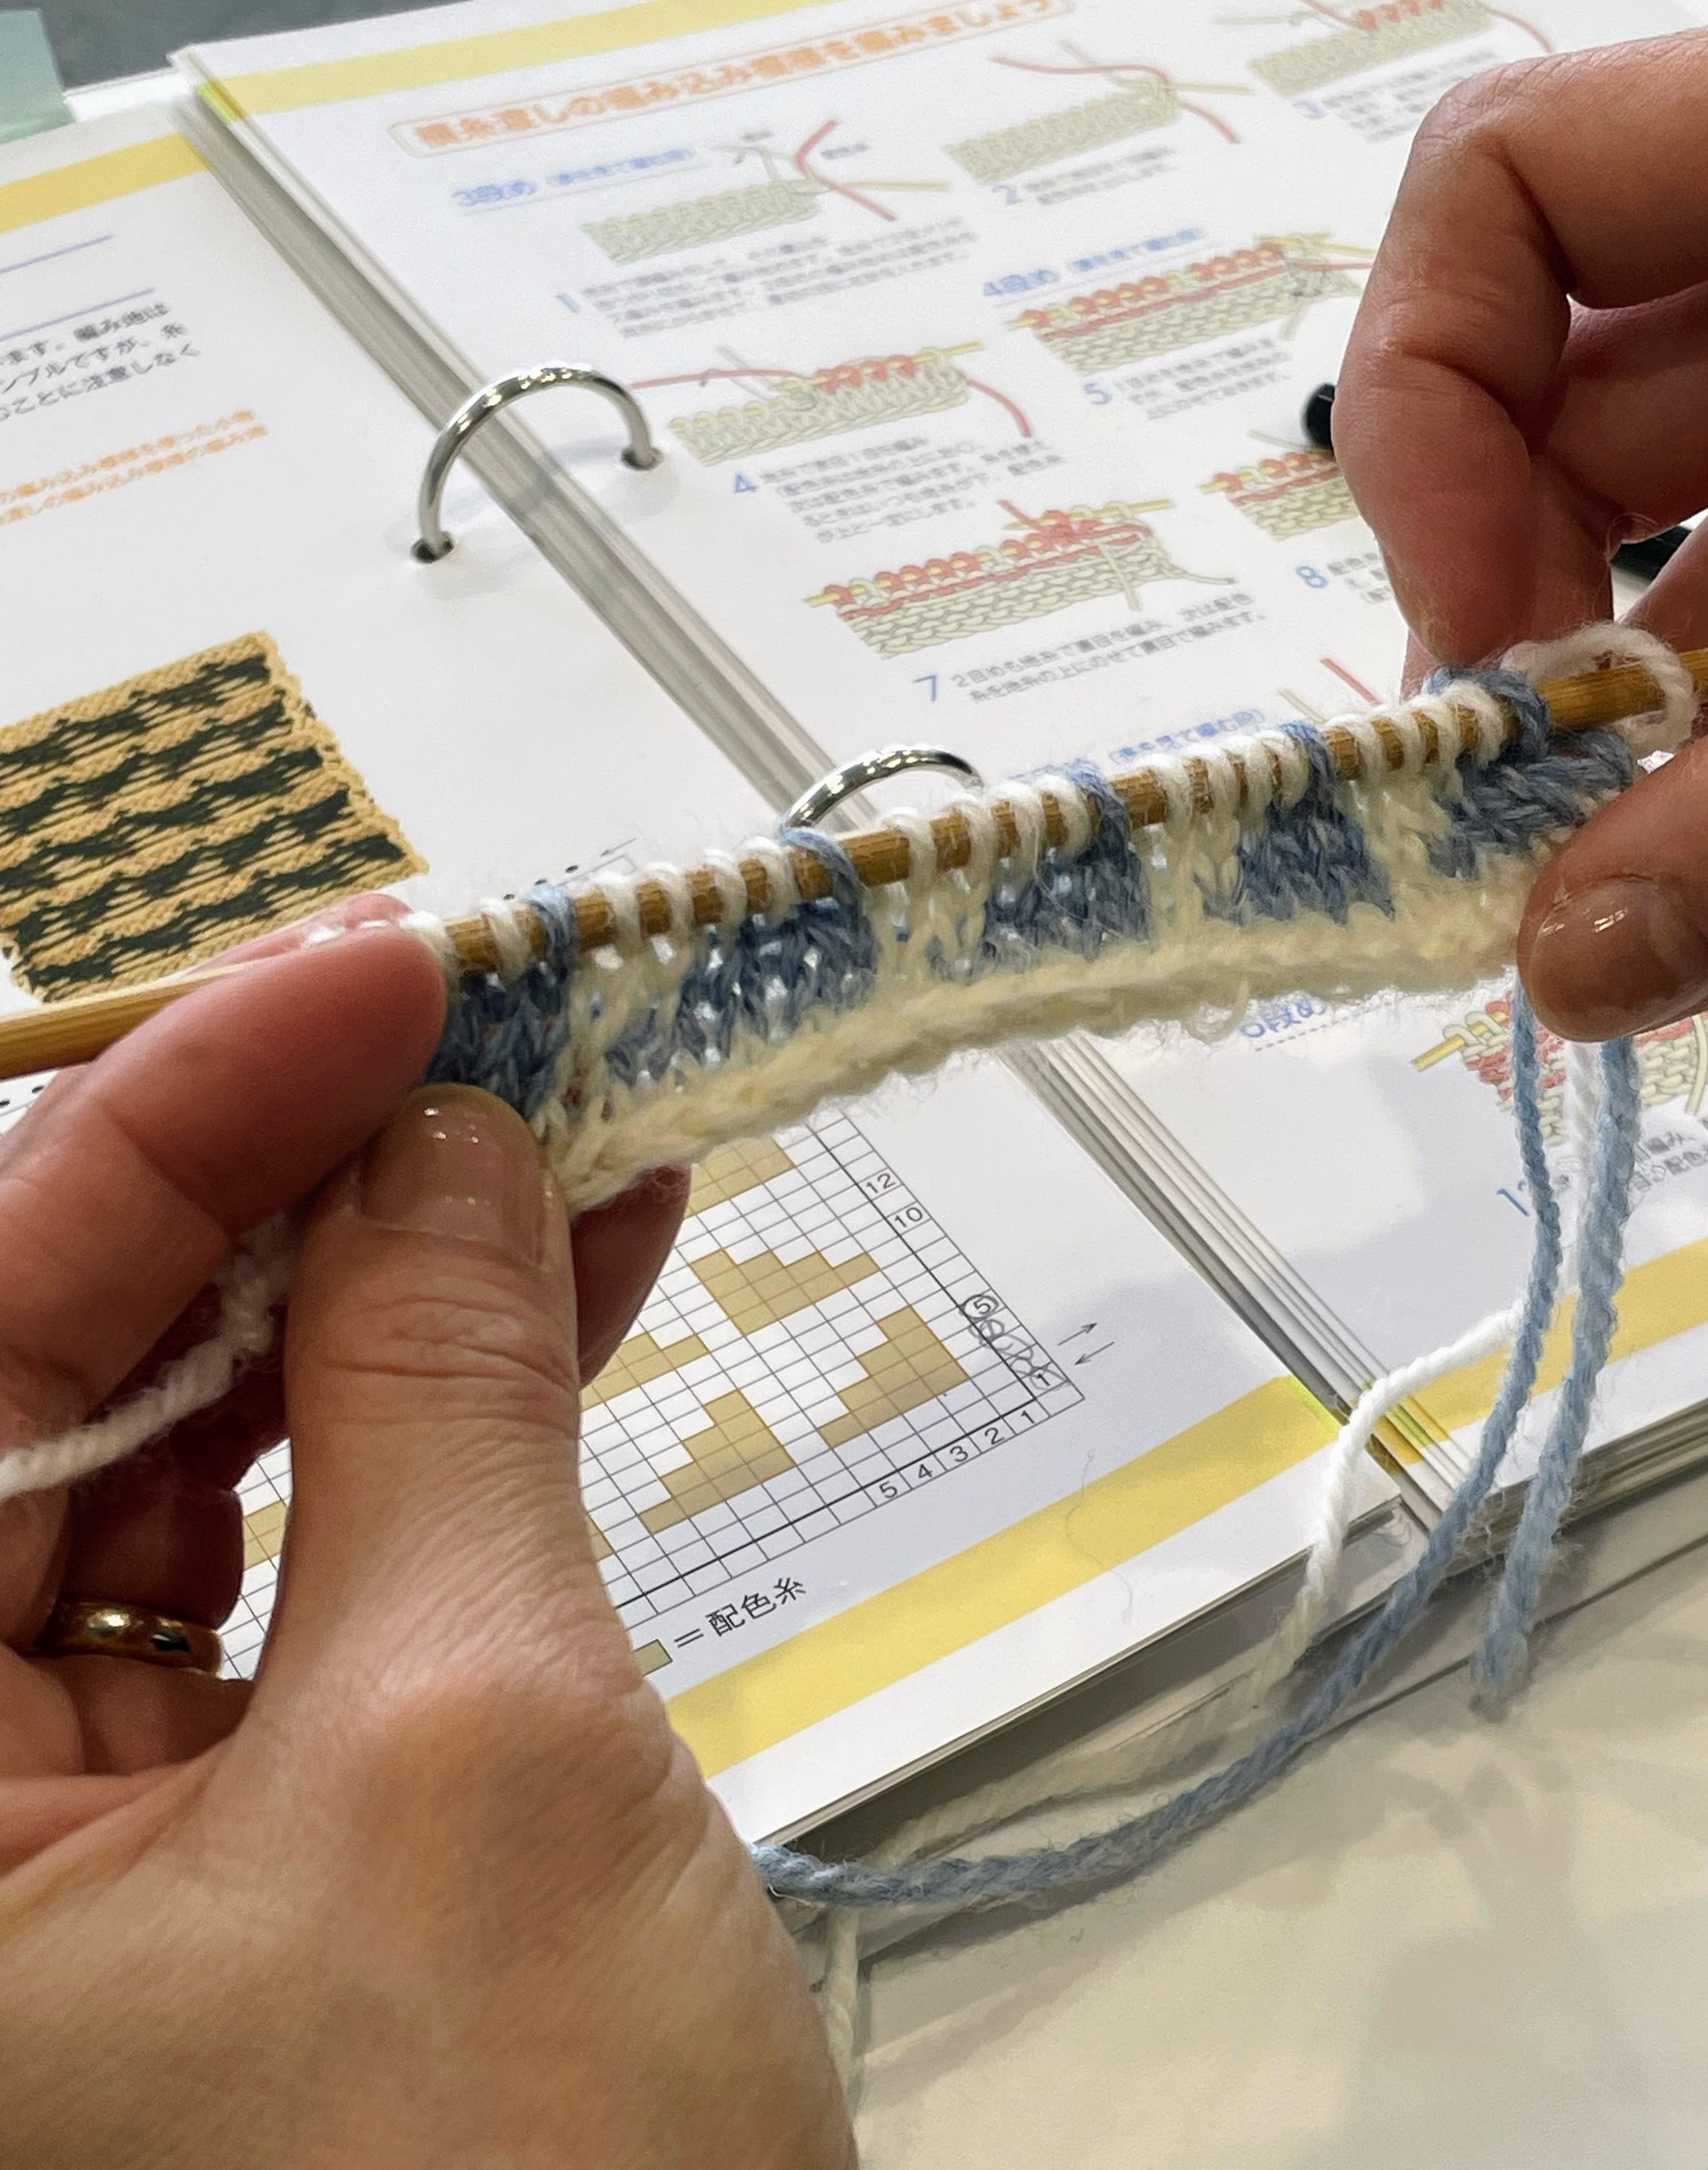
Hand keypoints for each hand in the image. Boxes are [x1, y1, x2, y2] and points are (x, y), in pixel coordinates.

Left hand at [0, 919, 848, 2165]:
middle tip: (466, 1028)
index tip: (372, 972)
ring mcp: (27, 1835)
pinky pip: (270, 1552)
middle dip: (275, 1185)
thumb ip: (437, 1403)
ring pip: (174, 1451)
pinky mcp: (184, 1834)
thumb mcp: (481, 1751)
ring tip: (552, 1130)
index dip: (173, 1121)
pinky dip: (416, 1415)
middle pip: (45, 1387)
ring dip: (371, 1281)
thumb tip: (440, 1147)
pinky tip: (555, 1283)